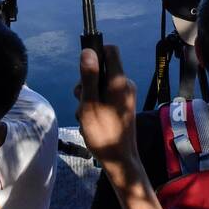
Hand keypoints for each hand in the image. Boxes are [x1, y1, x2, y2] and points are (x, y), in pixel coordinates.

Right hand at [75, 45, 137, 172]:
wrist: (119, 158)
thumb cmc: (103, 132)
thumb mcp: (89, 103)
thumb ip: (88, 77)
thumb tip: (88, 51)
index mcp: (119, 81)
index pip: (110, 50)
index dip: (95, 54)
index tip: (83, 71)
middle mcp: (125, 84)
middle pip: (102, 69)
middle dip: (86, 83)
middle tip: (82, 102)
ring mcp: (125, 95)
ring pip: (100, 85)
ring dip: (88, 97)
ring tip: (86, 115)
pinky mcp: (123, 105)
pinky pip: (106, 96)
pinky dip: (96, 104)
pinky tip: (92, 120)